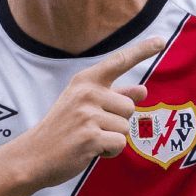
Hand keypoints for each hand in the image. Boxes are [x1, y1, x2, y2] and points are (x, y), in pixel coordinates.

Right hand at [7, 38, 165, 188]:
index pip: (119, 62)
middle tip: (91, 129)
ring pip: (125, 128)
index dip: (142, 51)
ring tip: (89, 140)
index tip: (161, 41)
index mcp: (85, 81)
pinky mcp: (90, 137)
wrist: (33, 155)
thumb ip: (114, 96)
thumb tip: (143, 90)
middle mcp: (86, 93)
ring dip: (112, 139)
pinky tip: (90, 151)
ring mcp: (87, 115)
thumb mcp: (84, 105)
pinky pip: (119, 144)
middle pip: (129, 107)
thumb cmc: (62, 130)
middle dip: (117, 123)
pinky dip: (109, 152)